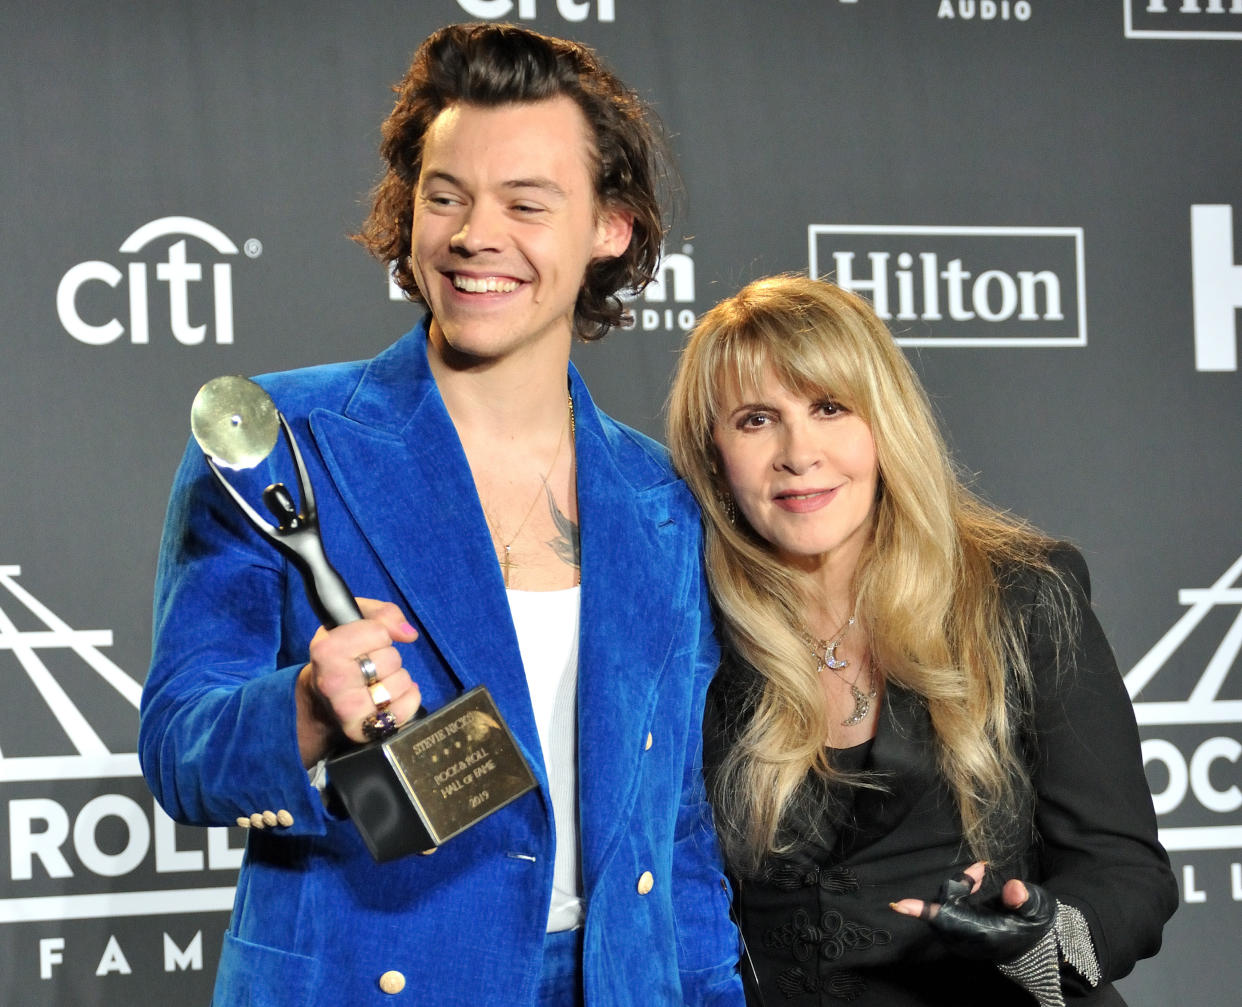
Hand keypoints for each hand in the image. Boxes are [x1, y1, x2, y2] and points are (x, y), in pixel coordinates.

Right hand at [296, 598, 420, 764]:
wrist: (322, 699)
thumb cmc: (343, 654)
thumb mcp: (355, 620)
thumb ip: (384, 613)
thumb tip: (407, 633)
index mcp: (326, 649)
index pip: (379, 632)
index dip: (378, 634)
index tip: (366, 643)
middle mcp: (332, 681)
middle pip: (392, 658)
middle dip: (388, 658)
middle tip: (370, 665)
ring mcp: (346, 709)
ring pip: (401, 682)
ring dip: (398, 679)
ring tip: (377, 682)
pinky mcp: (362, 730)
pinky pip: (406, 708)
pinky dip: (408, 699)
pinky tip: (390, 698)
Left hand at [890, 861, 1054, 961]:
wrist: (1041, 943)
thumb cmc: (1035, 922)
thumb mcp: (1036, 907)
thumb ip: (1023, 899)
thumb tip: (1014, 888)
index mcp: (983, 934)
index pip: (948, 920)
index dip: (923, 911)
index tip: (898, 905)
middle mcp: (967, 940)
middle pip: (943, 909)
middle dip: (956, 885)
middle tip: (980, 870)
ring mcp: (961, 939)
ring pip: (944, 908)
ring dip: (958, 887)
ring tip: (979, 873)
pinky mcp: (960, 934)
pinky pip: (947, 910)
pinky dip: (958, 892)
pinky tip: (975, 880)